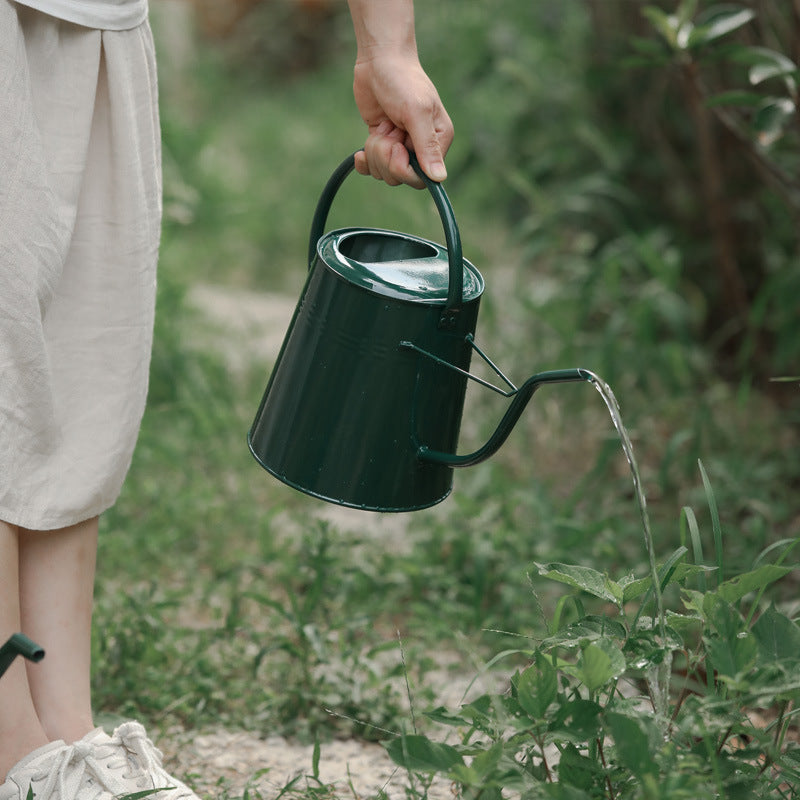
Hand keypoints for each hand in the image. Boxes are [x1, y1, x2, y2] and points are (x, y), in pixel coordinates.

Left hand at [352, 52, 452, 187]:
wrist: (379, 60)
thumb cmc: (403, 81)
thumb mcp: (417, 113)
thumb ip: (427, 147)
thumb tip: (440, 178)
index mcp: (438, 142)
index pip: (422, 178)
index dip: (404, 169)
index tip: (396, 147)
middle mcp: (420, 148)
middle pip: (400, 177)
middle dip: (386, 156)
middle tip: (387, 129)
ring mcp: (399, 146)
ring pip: (383, 172)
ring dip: (375, 150)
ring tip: (382, 125)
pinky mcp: (381, 143)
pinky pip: (371, 168)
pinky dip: (364, 162)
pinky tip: (360, 152)